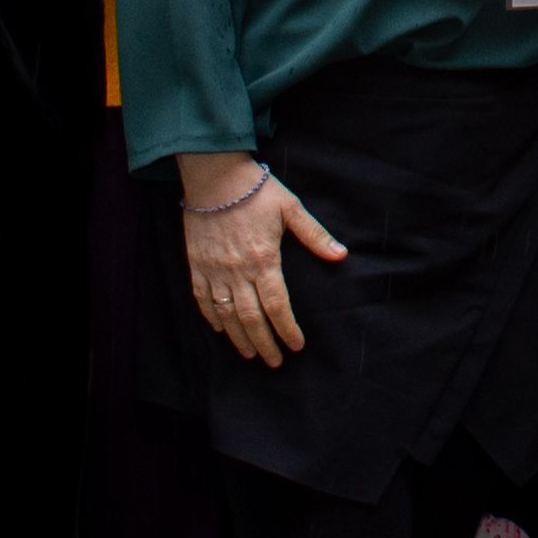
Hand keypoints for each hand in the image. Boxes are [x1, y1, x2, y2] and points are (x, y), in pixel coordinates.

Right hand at [179, 152, 348, 366]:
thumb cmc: (256, 190)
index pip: (277, 304)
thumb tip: (341, 254)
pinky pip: (203, 298)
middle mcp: (238, 269)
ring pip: (226, 313)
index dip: (287, 329)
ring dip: (239, 337)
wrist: (214, 176)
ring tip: (251, 354)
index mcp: (264, 258)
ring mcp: (215, 269)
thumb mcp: (291, 208)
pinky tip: (222, 330)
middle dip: (265, 343)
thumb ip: (315, 235)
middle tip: (275, 361)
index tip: (296, 345)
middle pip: (252, 317)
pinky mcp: (197, 265)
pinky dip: (212, 318)